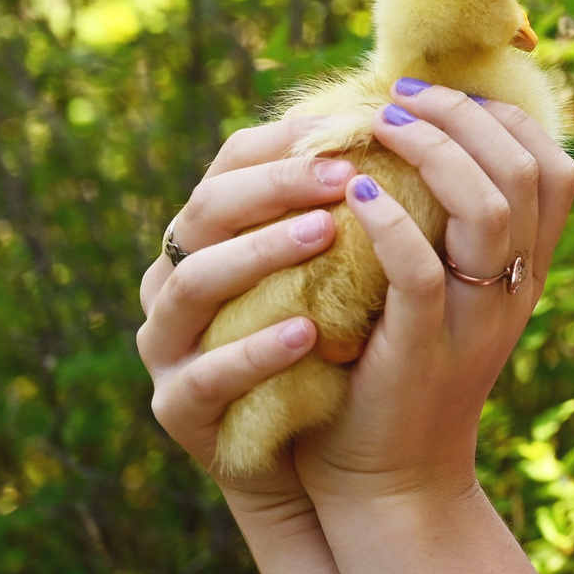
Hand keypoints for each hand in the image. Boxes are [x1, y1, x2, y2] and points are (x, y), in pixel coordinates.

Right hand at [135, 115, 354, 511]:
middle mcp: (174, 279)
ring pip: (194, 284)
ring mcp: (167, 344)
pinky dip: (255, 349)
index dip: (287, 141)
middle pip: (205, 211)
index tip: (354, 127)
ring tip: (326, 234)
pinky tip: (306, 332)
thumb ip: (346, 206)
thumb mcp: (335, 269)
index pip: (231, 163)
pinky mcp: (177, 407)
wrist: (309, 453)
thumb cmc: (328, 343)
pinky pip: (206, 374)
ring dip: (261, 253)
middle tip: (344, 175)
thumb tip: (405, 120)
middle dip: (275, 186)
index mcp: (209, 235)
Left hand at [293, 79, 573, 507]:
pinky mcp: (423, 349)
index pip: (554, 167)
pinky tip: (352, 192)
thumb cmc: (393, 372)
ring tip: (378, 127)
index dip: (501, 116)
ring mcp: (475, 319)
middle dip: (461, 115)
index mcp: (525, 270)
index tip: (435, 97)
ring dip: (433, 151)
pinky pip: (421, 269)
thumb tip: (410, 139)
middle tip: (397, 96)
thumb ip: (441, 231)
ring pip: (490, 208)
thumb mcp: (441, 295)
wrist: (388, 481)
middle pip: (526, 171)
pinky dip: (389, 220)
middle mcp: (514, 289)